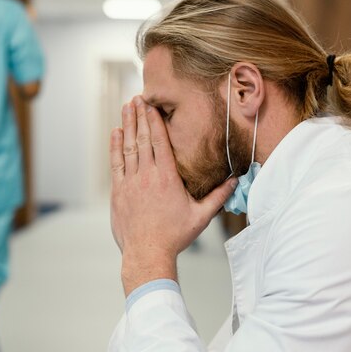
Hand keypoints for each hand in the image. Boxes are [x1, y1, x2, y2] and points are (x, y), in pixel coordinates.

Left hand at [110, 96, 236, 295]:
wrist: (147, 253)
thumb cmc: (175, 236)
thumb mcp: (201, 216)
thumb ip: (218, 197)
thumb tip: (235, 181)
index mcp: (167, 178)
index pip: (159, 142)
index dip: (154, 121)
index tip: (151, 105)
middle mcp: (147, 176)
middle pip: (142, 139)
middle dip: (139, 116)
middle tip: (137, 98)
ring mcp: (130, 183)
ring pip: (127, 148)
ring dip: (127, 125)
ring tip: (126, 107)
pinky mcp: (118, 192)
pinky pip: (116, 163)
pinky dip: (115, 146)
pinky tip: (115, 133)